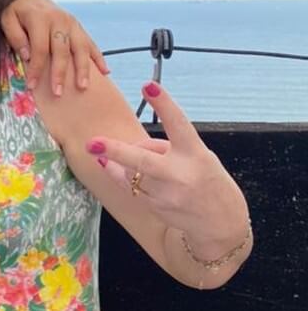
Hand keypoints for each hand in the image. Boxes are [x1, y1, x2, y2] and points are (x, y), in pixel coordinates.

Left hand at [0, 0, 108, 94]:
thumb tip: (27, 55)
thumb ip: (15, 36)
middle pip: (62, 50)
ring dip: (83, 68)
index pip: (40, 48)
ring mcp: (72, 23)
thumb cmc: (14, 11)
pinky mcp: (78, 27)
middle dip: (60, 73)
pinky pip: (90, 43)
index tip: (31, 85)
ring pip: (80, 47)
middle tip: (58, 93)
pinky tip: (105, 72)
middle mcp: (59, 20)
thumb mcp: (6, 19)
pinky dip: (98, 57)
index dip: (36, 68)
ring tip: (83, 87)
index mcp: (40, 18)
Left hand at [87, 81, 248, 252]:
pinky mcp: (155, 207)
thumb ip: (169, 149)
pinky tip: (109, 166)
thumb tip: (133, 146)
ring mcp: (165, 194)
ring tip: (127, 159)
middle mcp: (180, 174)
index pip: (178, 124)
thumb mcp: (200, 158)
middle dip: (115, 151)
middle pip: (142, 160)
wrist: (219, 224)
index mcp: (196, 153)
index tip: (149, 86)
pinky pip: (129, 187)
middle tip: (91, 142)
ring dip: (124, 162)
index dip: (163, 104)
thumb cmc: (208, 182)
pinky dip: (119, 175)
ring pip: (130, 172)